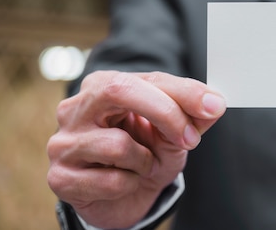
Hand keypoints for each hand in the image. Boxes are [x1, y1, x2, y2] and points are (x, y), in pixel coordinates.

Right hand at [47, 71, 225, 228]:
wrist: (123, 197)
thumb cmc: (145, 155)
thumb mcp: (174, 132)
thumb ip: (193, 115)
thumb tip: (215, 103)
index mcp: (103, 86)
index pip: (147, 78)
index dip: (184, 93)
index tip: (213, 107)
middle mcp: (76, 108)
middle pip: (119, 90)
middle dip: (164, 113)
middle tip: (189, 139)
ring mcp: (63, 142)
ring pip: (118, 145)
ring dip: (146, 161)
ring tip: (143, 165)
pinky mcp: (60, 178)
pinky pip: (110, 180)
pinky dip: (130, 184)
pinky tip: (124, 182)